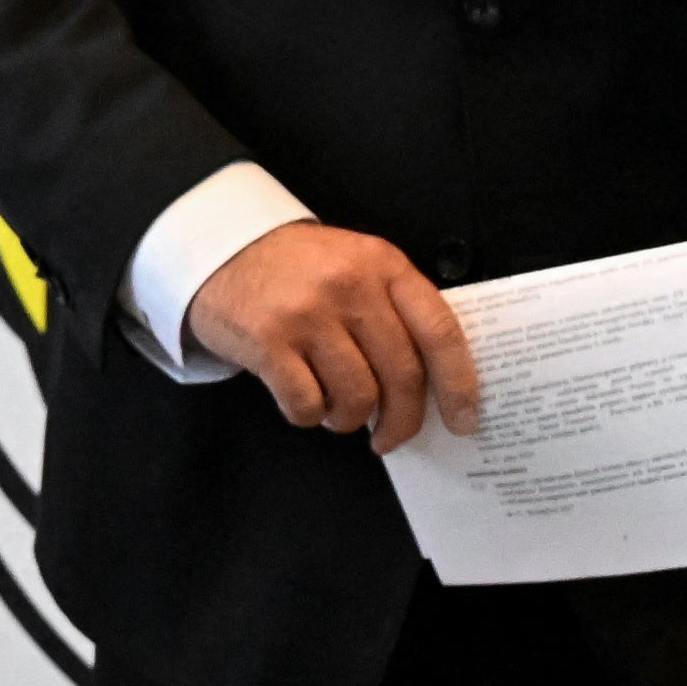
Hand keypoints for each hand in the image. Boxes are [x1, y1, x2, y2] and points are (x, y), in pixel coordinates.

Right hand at [184, 223, 480, 447]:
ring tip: (337, 410)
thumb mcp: (357, 264)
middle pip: (401, 375)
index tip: (463, 420)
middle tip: (391, 436)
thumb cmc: (300, 269)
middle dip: (402, 420)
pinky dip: (311, 415)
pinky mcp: (268, 342)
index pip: (440, 332)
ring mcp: (307, 314)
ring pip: (357, 397)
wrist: (223, 248)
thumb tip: (434, 385)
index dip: (459, 384)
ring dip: (351, 419)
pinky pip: (307, 405)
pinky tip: (304, 399)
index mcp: (383, 265)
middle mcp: (349, 286)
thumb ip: (395, 309)